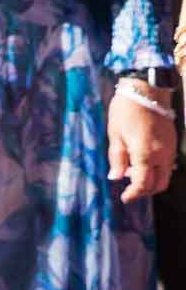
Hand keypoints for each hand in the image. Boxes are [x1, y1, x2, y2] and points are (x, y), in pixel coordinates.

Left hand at [107, 82, 177, 202]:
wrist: (147, 91)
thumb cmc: (126, 111)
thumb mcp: (115, 135)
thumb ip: (117, 158)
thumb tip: (116, 177)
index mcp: (145, 154)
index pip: (142, 183)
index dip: (134, 194)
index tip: (125, 198)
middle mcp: (162, 155)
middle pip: (159, 184)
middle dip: (144, 191)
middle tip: (129, 189)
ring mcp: (170, 149)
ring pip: (165, 175)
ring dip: (151, 180)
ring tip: (131, 172)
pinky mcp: (173, 143)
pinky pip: (167, 164)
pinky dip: (156, 169)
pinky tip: (141, 161)